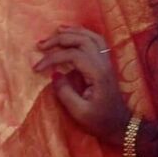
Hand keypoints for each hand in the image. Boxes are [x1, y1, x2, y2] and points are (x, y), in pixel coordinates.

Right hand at [33, 25, 130, 146]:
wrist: (121, 124)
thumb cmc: (100, 121)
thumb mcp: (79, 112)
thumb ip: (65, 93)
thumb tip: (53, 74)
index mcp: (98, 74)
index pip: (74, 55)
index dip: (53, 58)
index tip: (36, 68)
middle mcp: (104, 63)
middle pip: (83, 40)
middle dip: (60, 39)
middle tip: (40, 45)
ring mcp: (106, 62)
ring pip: (91, 37)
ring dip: (72, 32)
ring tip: (55, 31)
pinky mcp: (105, 63)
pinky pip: (96, 41)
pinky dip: (83, 34)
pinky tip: (72, 34)